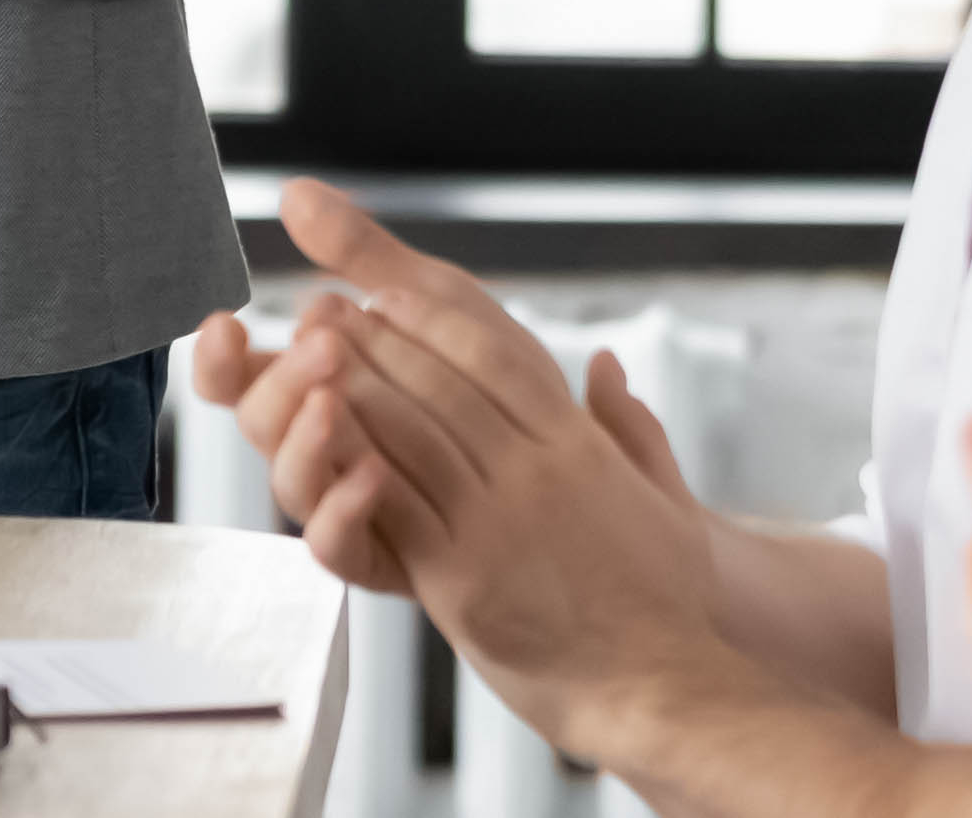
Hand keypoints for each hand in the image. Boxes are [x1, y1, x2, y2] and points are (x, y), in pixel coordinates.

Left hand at [214, 180, 733, 756]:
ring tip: (307, 348)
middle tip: (325, 305)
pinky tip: (317, 428)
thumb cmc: (664, 600)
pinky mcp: (459, 575)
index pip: (496, 350)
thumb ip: (632, 431)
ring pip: (404, 426)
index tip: (387, 283)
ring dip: (348, 380)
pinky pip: (390, 501)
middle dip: (374, 334)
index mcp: (578, 445)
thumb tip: (608, 364)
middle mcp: (536, 470)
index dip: (433, 309)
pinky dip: (348, 457)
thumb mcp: (665, 504)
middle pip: (437, 377)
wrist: (664, 688)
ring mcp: (495, 520)